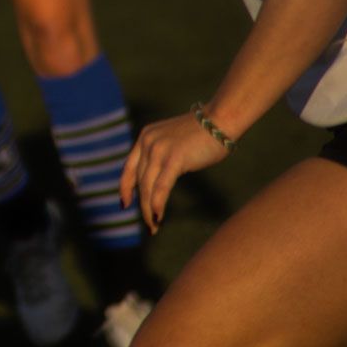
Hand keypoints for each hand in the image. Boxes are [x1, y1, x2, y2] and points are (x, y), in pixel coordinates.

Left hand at [119, 111, 232, 232]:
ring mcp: (159, 149)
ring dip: (148, 209)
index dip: (125, 187)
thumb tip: (159, 178)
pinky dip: (157, 203)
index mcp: (145, 137)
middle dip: (141, 204)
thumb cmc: (203, 134)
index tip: (125, 203)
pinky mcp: (173, 158)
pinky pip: (161, 186)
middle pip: (138, 180)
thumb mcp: (173, 142)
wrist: (220, 120)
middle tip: (148, 223)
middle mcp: (148, 142)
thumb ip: (162, 156)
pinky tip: (157, 216)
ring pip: (147, 186)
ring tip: (154, 225)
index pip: (129, 167)